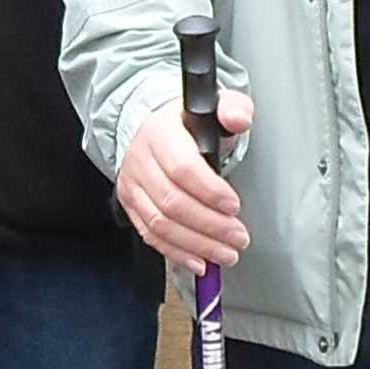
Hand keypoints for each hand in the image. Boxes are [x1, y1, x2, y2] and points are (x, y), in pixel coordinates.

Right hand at [117, 84, 251, 273]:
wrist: (154, 129)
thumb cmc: (189, 124)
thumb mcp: (217, 107)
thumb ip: (233, 109)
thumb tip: (238, 118)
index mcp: (161, 133)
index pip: (182, 168)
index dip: (210, 192)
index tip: (235, 206)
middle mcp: (141, 159)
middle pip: (172, 202)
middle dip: (210, 226)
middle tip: (239, 238)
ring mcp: (132, 185)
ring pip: (161, 224)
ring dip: (197, 245)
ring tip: (226, 253)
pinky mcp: (130, 205)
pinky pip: (151, 236)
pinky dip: (177, 253)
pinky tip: (200, 261)